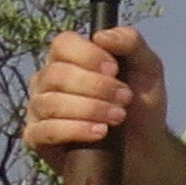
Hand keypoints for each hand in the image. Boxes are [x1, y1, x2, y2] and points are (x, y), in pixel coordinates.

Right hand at [24, 25, 167, 172]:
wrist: (144, 148)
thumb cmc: (140, 105)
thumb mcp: (148, 67)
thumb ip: (130, 42)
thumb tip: (101, 36)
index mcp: (68, 58)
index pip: (63, 44)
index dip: (88, 55)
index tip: (115, 70)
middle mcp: (47, 80)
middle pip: (57, 74)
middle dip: (96, 87)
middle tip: (125, 99)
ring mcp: (39, 108)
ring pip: (51, 103)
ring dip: (90, 109)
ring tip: (118, 117)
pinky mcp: (37, 137)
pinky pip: (45, 130)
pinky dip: (75, 130)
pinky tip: (99, 132)